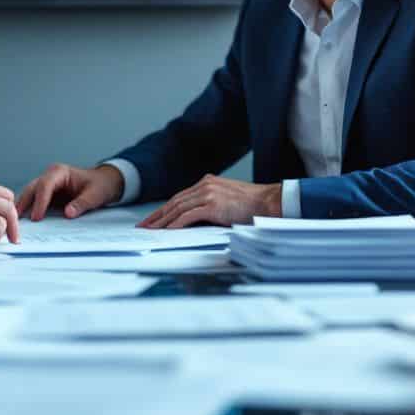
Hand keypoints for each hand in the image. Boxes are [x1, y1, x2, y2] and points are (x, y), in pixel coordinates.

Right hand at [15, 163, 122, 221]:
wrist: (105, 183)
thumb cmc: (100, 185)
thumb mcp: (95, 195)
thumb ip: (81, 203)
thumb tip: (68, 213)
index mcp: (59, 172)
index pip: (45, 186)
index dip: (39, 202)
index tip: (37, 218)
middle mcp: (50, 176)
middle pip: (31, 189)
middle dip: (23, 204)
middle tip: (16, 221)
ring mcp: (47, 185)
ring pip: (29, 195)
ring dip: (22, 208)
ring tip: (14, 224)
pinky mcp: (47, 195)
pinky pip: (34, 202)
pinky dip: (28, 211)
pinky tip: (22, 222)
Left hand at [137, 176, 281, 228]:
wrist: (270, 202)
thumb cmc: (253, 205)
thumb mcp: (228, 199)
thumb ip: (212, 204)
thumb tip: (197, 220)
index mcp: (208, 182)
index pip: (180, 197)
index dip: (165, 208)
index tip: (154, 218)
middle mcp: (205, 185)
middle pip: (174, 201)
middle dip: (158, 215)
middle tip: (144, 225)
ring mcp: (208, 194)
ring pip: (177, 209)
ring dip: (162, 221)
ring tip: (150, 231)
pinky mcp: (213, 205)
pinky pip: (188, 216)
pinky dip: (175, 224)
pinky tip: (166, 231)